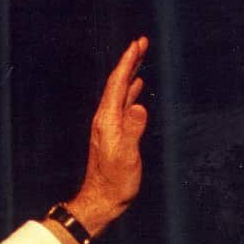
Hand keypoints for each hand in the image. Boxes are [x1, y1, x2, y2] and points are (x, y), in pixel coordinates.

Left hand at [66, 36, 149, 239]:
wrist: (102, 200)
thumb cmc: (115, 182)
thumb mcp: (126, 156)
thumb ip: (132, 131)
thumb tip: (139, 106)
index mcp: (107, 120)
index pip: (117, 84)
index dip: (127, 63)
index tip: (137, 44)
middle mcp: (105, 119)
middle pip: (117, 84)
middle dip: (129, 62)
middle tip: (141, 42)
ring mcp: (109, 126)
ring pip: (120, 93)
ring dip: (130, 74)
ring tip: (140, 59)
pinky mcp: (114, 134)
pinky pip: (122, 105)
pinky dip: (130, 92)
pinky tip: (136, 89)